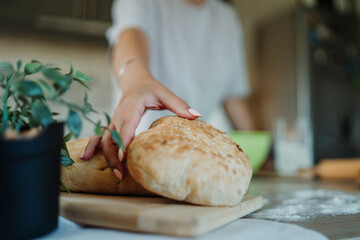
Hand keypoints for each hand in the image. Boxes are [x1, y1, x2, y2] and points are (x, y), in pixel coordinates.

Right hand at [81, 75, 200, 179]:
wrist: (134, 81)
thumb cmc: (151, 88)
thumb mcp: (165, 93)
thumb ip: (180, 105)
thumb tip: (197, 116)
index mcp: (131, 106)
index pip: (126, 125)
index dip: (124, 140)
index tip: (125, 156)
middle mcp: (119, 114)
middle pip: (113, 137)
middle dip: (116, 156)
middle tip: (123, 174)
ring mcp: (114, 121)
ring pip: (105, 140)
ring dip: (108, 157)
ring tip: (116, 175)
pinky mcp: (112, 126)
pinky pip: (101, 138)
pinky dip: (93, 147)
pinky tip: (85, 158)